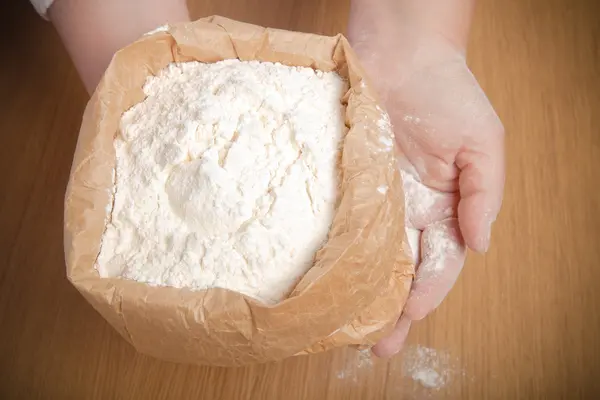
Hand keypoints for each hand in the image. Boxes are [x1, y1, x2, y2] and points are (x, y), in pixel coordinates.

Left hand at [348, 10, 504, 356]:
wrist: (398, 53)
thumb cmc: (448, 93)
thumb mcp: (483, 144)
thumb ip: (483, 196)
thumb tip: (481, 245)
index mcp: (444, 209)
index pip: (438, 264)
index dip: (426, 292)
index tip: (407, 314)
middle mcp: (407, 212)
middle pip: (400, 271)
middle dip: (390, 310)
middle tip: (374, 348)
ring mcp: (373, 200)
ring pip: (366, 258)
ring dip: (359, 295)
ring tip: (345, 330)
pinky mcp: (344, 184)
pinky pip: (338, 225)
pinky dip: (332, 255)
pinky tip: (323, 280)